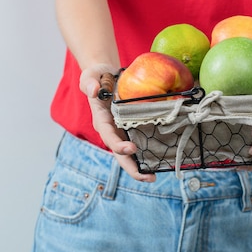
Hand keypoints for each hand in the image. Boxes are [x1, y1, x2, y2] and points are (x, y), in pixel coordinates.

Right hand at [80, 65, 156, 182]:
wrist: (105, 75)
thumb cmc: (97, 77)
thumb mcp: (90, 76)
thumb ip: (90, 83)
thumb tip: (93, 91)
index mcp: (101, 121)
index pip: (109, 137)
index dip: (118, 145)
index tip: (131, 149)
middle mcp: (112, 130)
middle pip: (120, 154)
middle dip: (132, 168)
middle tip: (148, 177)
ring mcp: (122, 131)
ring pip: (130, 155)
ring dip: (140, 167)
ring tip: (154, 176)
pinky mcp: (132, 128)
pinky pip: (140, 143)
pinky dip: (148, 154)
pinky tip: (161, 161)